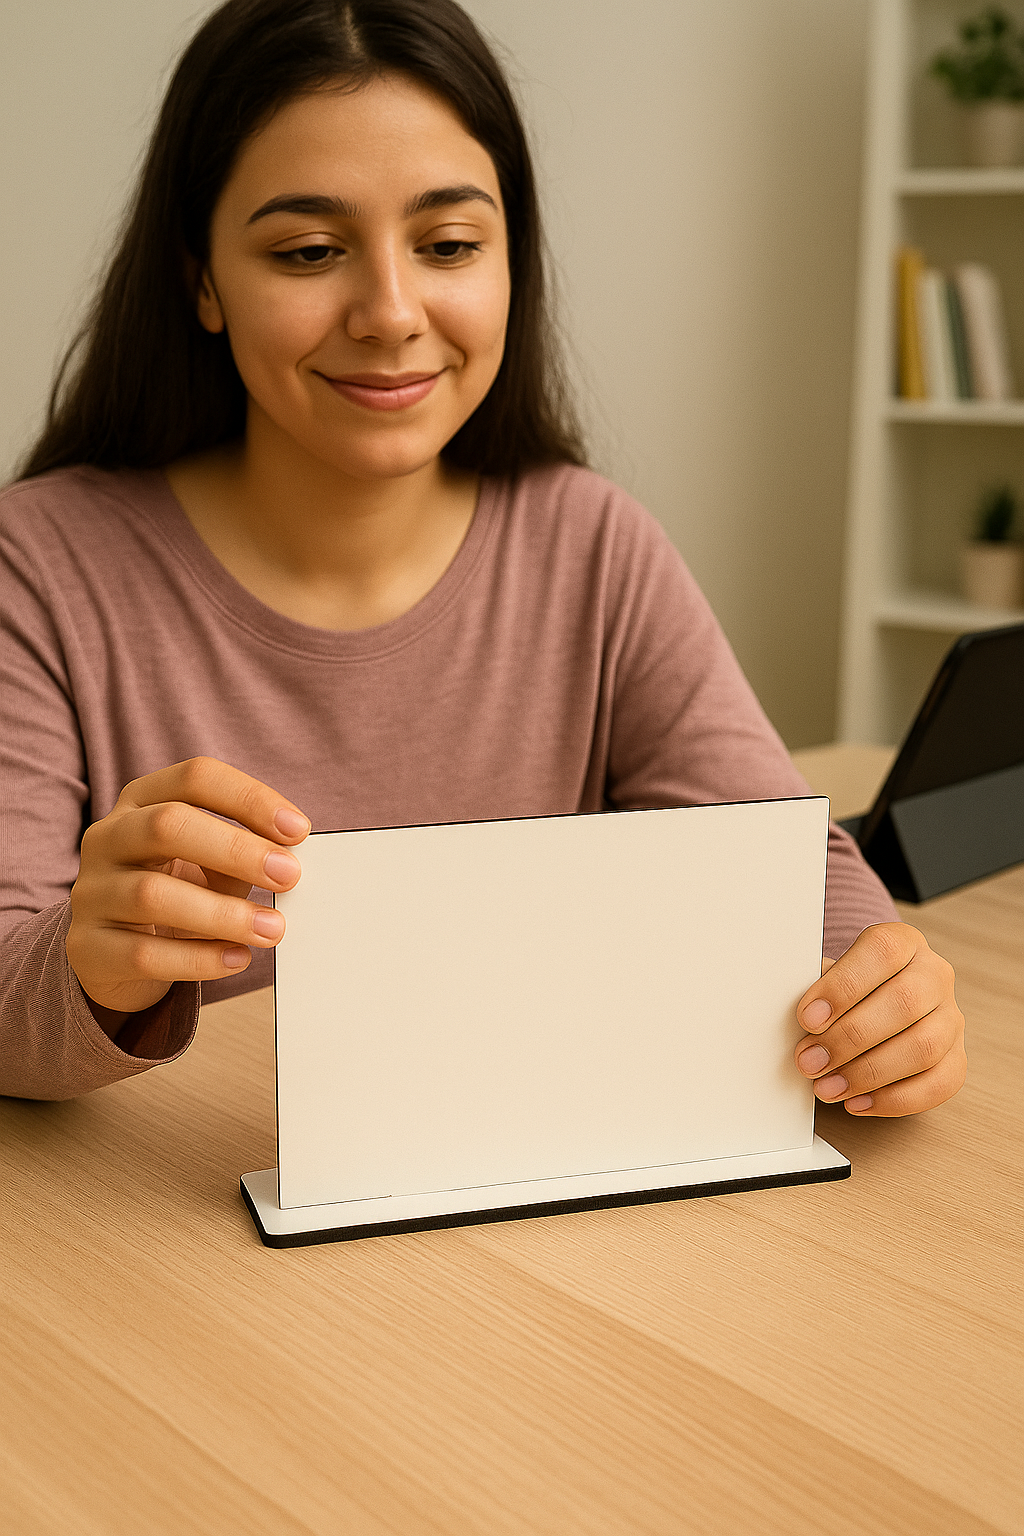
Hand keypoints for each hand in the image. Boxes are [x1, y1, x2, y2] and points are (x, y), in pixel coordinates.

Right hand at [67, 757, 308, 1025]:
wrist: (112, 954)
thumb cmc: (176, 894)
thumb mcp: (208, 865)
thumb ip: (244, 857)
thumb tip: (290, 863)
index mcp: (141, 801)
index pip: (195, 778)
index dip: (249, 799)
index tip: (298, 830)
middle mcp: (108, 838)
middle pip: (167, 825)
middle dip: (236, 849)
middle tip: (288, 875)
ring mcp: (91, 892)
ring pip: (152, 894)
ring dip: (223, 913)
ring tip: (271, 929)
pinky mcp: (88, 948)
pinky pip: (144, 954)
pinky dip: (199, 958)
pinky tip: (237, 958)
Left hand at [794, 923, 965, 1115]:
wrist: (878, 999)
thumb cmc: (847, 989)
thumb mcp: (829, 976)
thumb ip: (817, 990)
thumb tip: (796, 1022)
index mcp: (902, 942)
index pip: (881, 953)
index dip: (843, 987)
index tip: (808, 1017)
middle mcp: (934, 975)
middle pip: (904, 1003)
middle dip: (849, 1039)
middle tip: (810, 1061)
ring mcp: (950, 1017)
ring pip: (924, 1046)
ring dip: (869, 1073)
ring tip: (828, 1087)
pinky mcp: (957, 1057)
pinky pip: (939, 1084)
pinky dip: (895, 1099)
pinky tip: (858, 1102)